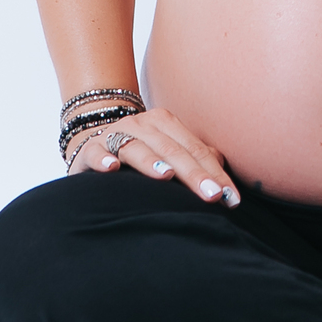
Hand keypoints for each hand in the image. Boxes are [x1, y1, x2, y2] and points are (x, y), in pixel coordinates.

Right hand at [66, 105, 239, 206]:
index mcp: (165, 123)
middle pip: (172, 150)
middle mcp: (141, 125)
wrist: (92, 142)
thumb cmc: (141, 153)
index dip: (215, 173)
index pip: (195, 149)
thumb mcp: (169, 152)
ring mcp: (114, 135)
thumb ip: (194, 159)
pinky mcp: (89, 149)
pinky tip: (111, 169)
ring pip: (136, 148)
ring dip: (151, 162)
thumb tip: (223, 175)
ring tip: (167, 177)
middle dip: (194, 174)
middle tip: (213, 195)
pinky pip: (95, 152)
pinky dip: (103, 159)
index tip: (232, 198)